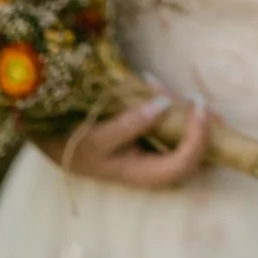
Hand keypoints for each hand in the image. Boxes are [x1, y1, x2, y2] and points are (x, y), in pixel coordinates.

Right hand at [34, 90, 209, 188]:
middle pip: (192, 152)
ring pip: (182, 136)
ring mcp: (153, 153)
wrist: (55, 143)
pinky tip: (151, 83)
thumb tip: (163, 104)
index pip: (183, 163)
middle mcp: (153, 168)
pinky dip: (168, 104)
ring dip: (186, 112)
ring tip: (171, 86)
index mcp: (143, 175)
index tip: (198, 107)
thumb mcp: (97, 137)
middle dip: (203, 126)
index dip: (197, 139)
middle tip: (200, 98)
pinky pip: (169, 123)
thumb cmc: (75, 145)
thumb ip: (130, 124)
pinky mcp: (148, 138)